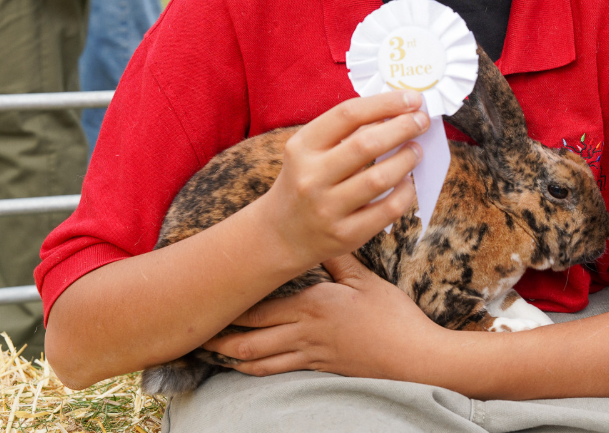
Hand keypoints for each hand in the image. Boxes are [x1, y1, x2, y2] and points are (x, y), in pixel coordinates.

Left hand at [204, 255, 443, 380]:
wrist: (412, 357)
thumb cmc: (392, 315)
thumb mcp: (365, 279)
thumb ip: (338, 258)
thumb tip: (318, 236)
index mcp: (312, 305)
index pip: (259, 309)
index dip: (231, 309)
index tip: (212, 300)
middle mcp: (304, 333)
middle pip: (250, 339)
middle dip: (220, 337)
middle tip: (197, 332)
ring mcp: (311, 355)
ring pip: (259, 361)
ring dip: (232, 356)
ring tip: (212, 351)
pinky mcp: (320, 368)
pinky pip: (279, 371)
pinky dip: (256, 369)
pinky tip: (247, 366)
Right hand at [260, 92, 427, 271]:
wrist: (280, 235)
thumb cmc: (304, 181)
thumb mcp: (309, 150)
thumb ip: (345, 131)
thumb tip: (396, 111)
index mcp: (302, 147)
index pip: (348, 114)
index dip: (385, 103)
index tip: (412, 98)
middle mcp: (312, 177)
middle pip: (367, 144)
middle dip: (403, 127)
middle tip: (422, 120)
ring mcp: (327, 208)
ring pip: (379, 179)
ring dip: (406, 159)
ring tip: (416, 149)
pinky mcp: (345, 235)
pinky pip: (386, 211)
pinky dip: (405, 193)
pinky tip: (408, 182)